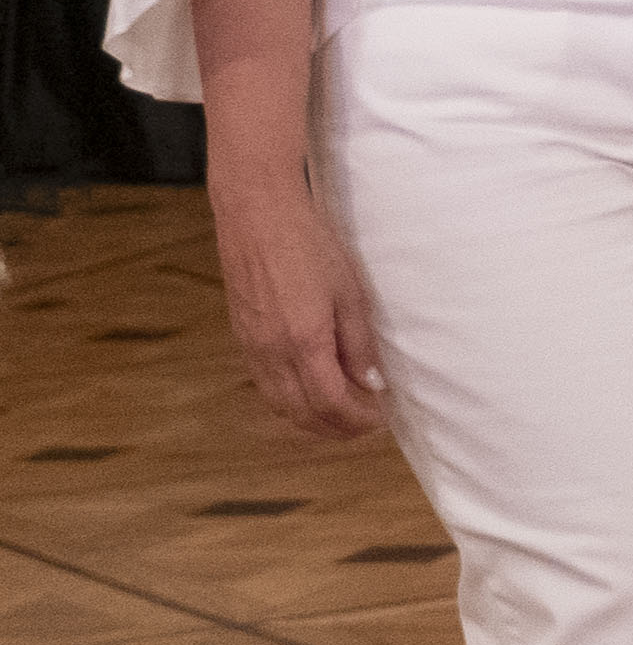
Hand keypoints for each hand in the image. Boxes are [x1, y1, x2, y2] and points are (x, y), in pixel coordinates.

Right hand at [206, 167, 389, 437]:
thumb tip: (371, 384)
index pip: (330, 403)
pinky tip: (311, 390)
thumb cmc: (309, 246)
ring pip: (279, 403)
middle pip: (301, 413)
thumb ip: (359, 343)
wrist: (257, 216)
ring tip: (342, 413)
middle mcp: (270, 351)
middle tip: (365, 424)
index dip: (357, 420)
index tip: (379, 418)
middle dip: (336, 428)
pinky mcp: (241, 336)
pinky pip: (265, 384)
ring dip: (311, 419)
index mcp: (302, 341)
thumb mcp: (350, 293)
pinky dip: (290, 400)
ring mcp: (250, 346)